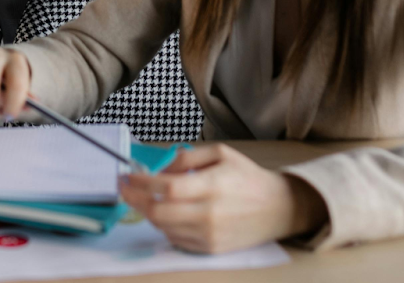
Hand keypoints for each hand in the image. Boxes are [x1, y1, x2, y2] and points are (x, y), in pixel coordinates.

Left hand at [119, 144, 326, 253]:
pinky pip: (175, 239)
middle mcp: (209, 214)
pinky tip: (164, 212)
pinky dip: (164, 225)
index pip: (166, 188)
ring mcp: (209, 235)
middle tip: (124, 189)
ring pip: (163, 227)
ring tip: (143, 198)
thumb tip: (161, 166)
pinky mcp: (210, 249)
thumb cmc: (249, 177)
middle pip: (158, 212)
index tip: (125, 176)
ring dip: (147, 212)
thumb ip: (188, 158)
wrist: (278, 209)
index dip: (141, 183)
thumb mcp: (222, 154)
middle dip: (134, 200)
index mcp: (212, 186)